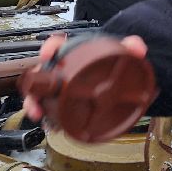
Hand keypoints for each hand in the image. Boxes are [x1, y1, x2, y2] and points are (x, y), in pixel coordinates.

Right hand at [21, 33, 147, 120]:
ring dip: (35, 103)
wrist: (121, 79)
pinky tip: (50, 125)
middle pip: (41, 73)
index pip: (56, 45)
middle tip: (35, 97)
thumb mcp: (124, 53)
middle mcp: (63, 68)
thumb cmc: (115, 63)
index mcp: (74, 52)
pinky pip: (51, 108)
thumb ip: (132, 46)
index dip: (49, 48)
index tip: (47, 55)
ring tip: (38, 114)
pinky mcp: (65, 101)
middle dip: (34, 85)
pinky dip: (48, 117)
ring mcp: (62, 86)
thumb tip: (137, 48)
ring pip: (41, 93)